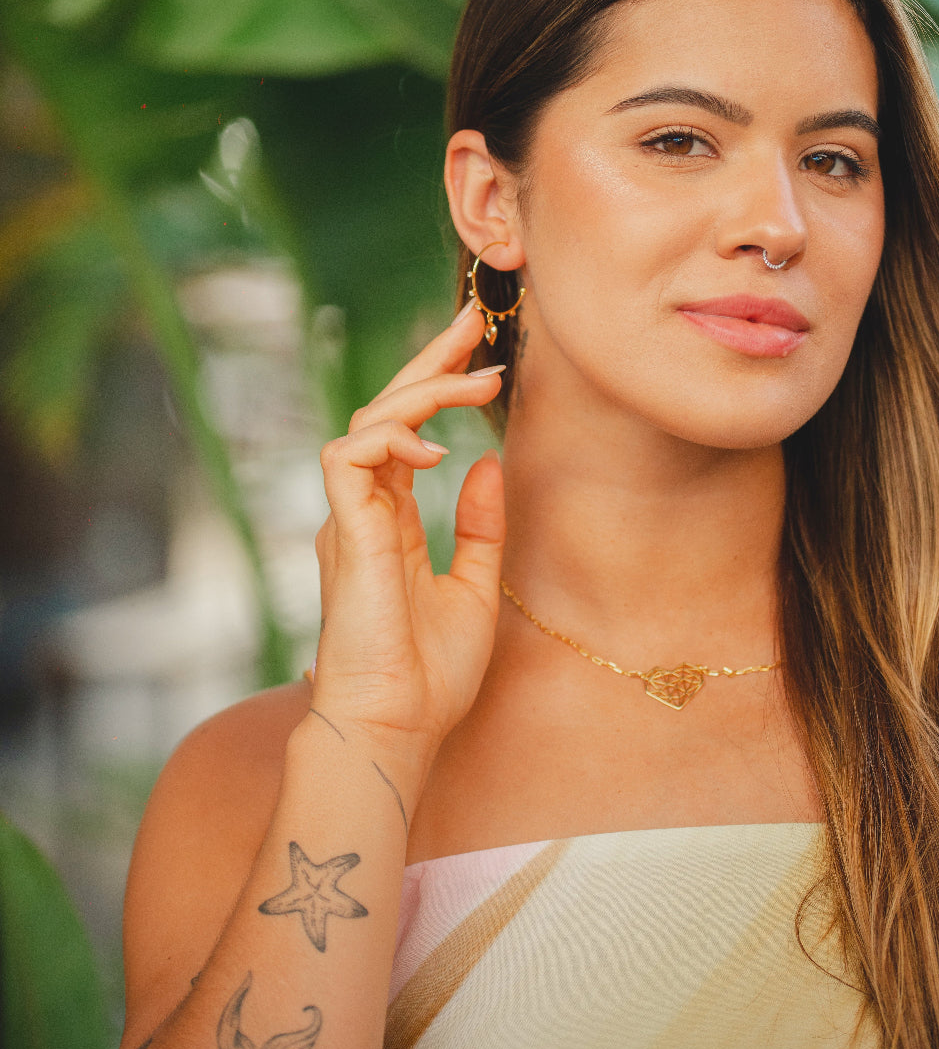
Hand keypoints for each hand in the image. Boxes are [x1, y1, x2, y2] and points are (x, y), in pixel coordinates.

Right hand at [312, 303, 505, 759]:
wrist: (397, 728)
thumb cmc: (430, 676)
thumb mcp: (474, 588)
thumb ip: (477, 526)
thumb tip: (485, 463)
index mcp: (388, 521)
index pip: (408, 431)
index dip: (439, 384)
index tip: (480, 350)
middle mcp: (363, 510)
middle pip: (386, 409)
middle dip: (430, 360)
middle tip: (475, 320)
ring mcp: (348, 517)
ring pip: (370, 420)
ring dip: (426, 391)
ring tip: (481, 382)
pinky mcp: (342, 528)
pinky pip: (352, 454)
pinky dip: (395, 437)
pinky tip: (439, 448)